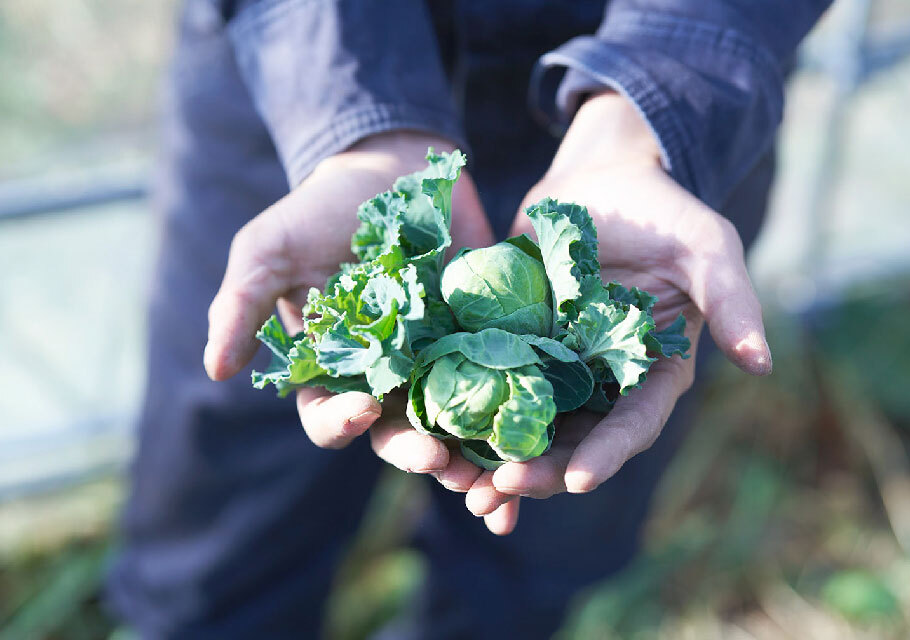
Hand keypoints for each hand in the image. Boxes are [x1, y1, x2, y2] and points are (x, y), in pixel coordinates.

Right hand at [204, 131, 494, 473]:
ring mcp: (436, 360)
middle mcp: (384, 376)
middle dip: (414, 452)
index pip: (329, 417)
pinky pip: (497, 382)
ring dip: (468, 451)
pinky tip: (527, 423)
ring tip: (489, 470)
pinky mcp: (481, 339)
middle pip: (397, 433)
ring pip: (451, 422)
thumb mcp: (270, 248)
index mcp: (330, 368)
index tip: (362, 410)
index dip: (342, 424)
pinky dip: (509, 407)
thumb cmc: (322, 210)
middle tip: (438, 461)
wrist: (392, 167)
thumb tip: (215, 369)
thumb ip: (240, 304)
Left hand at [449, 92, 772, 533]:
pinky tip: (445, 454)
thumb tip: (764, 363)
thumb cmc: (659, 210)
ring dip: (502, 464)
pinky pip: (492, 393)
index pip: (636, 422)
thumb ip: (732, 296)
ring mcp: (555, 367)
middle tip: (505, 486)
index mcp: (654, 368)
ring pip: (531, 428)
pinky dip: (473, 425)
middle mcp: (605, 380)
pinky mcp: (511, 348)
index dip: (610, 453)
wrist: (595, 180)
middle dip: (543, 470)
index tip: (580, 480)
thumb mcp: (704, 243)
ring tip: (471, 494)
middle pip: (575, 439)